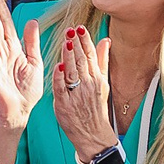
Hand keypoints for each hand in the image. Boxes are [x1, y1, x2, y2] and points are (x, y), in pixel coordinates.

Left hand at [50, 25, 116, 158]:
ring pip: (72, 72)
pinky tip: (58, 66)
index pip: (90, 55)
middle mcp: (88, 85)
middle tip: (71, 29)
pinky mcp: (65, 105)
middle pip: (81, 61)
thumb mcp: (103, 84)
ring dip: (69, 56)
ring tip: (66, 41)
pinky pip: (61, 88)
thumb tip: (105, 40)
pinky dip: (60, 77)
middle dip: (76, 44)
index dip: (85, 41)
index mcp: (97, 78)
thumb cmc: (96, 108)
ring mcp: (76, 95)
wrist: (94, 135)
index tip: (80, 28)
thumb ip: (101, 61)